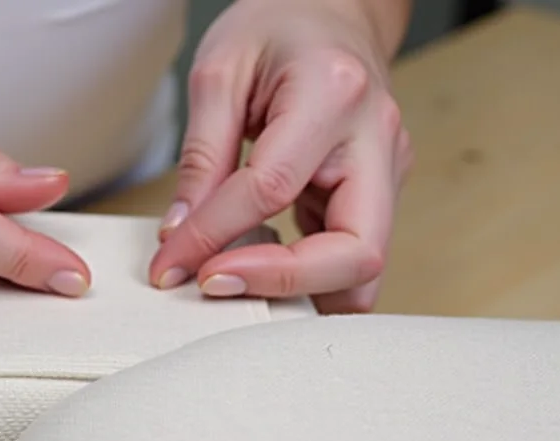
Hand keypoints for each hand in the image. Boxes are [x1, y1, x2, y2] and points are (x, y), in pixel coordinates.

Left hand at [150, 0, 412, 312]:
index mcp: (334, 94)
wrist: (329, 11)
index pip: (272, 189)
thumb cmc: (276, 28)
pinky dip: (310, 280)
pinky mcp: (380, 193)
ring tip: (239, 283)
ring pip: (365, 271)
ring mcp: (388, 171)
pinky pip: (352, 259)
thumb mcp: (218, 74)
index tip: (171, 267)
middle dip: (284, 285)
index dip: (214, 237)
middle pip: (357, 252)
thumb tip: (179, 235)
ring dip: (304, 294)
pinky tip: (262, 271)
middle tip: (214, 285)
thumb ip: (200, 157)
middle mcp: (378, 139)